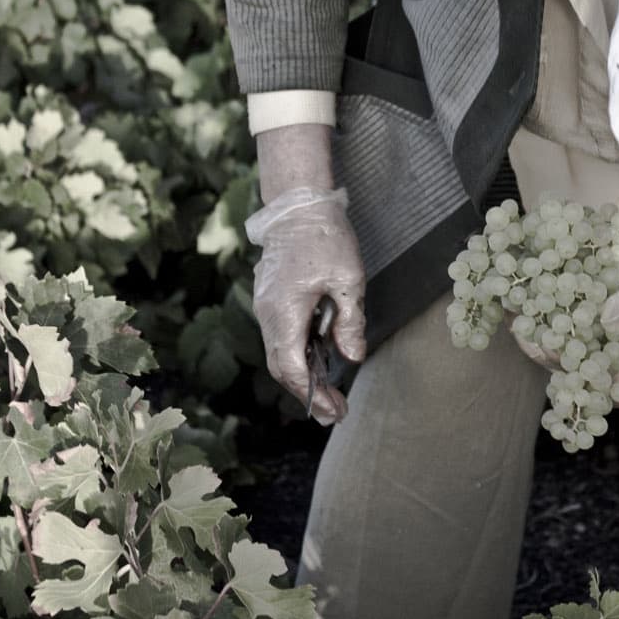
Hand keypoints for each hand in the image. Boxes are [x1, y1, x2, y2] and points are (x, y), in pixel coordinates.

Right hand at [245, 187, 365, 423]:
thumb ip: (350, 321)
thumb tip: (352, 357)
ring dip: (302, 376)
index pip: (291, 366)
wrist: (299, 205)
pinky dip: (298, 356)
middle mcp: (268, 313)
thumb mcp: (349, 279)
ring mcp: (266, 306)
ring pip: (279, 353)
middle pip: (281, 366)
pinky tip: (319, 364)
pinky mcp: (271, 300)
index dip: (311, 393)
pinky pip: (281, 337)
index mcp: (284, 310)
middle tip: (334, 413)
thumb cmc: (325, 238)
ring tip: (329, 397)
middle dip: (307, 393)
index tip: (332, 410)